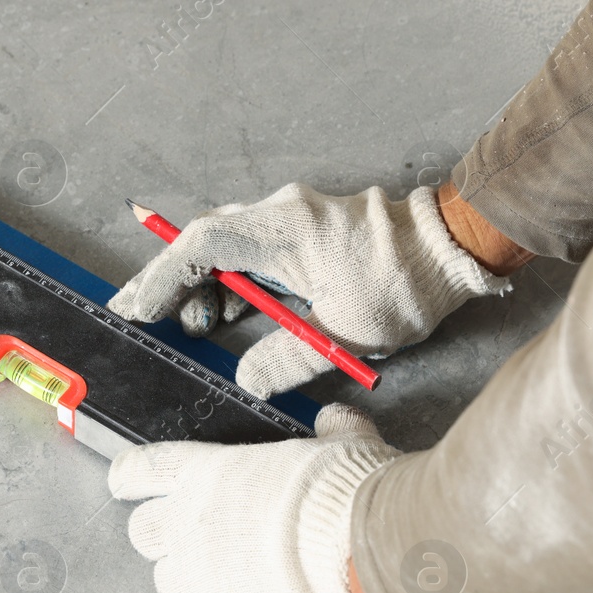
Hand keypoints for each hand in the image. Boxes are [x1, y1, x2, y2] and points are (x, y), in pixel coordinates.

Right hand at [107, 183, 512, 397]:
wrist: (453, 250)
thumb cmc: (406, 286)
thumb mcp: (344, 337)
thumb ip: (286, 360)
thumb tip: (246, 378)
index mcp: (285, 231)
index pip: (202, 246)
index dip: (163, 278)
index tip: (138, 308)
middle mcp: (283, 215)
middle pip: (206, 242)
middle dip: (170, 280)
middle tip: (138, 315)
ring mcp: (294, 219)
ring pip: (228, 247)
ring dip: (205, 286)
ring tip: (193, 328)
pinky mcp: (306, 230)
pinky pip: (253, 251)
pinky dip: (233, 282)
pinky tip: (227, 315)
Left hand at [110, 403, 402, 592]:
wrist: (357, 554)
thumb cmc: (344, 496)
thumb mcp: (343, 444)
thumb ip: (331, 432)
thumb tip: (335, 421)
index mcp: (207, 472)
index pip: (142, 471)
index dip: (130, 477)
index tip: (126, 483)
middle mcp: (187, 522)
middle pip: (142, 532)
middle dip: (164, 535)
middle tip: (199, 539)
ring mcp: (192, 576)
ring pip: (166, 582)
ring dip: (190, 581)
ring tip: (231, 583)